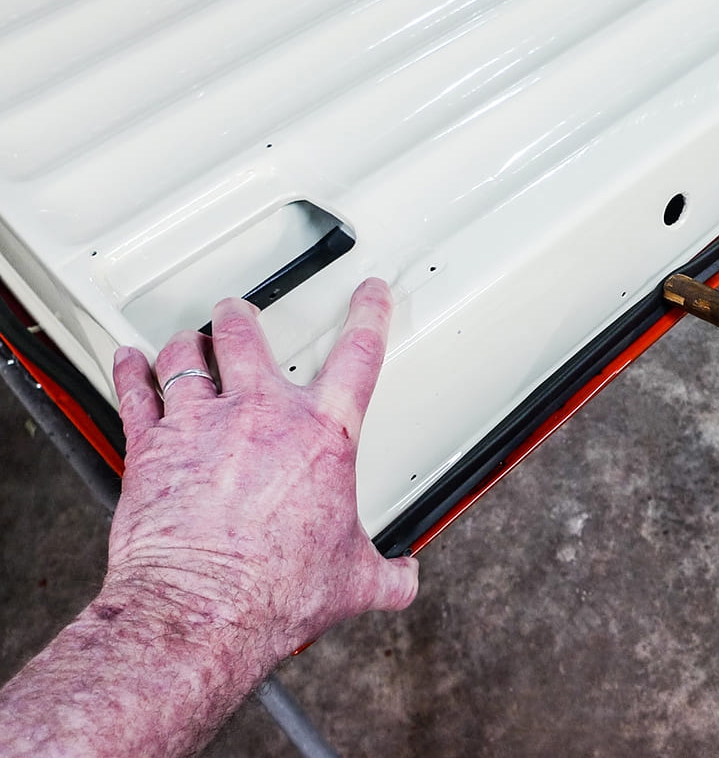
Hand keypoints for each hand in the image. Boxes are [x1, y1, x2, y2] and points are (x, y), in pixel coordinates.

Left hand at [108, 278, 417, 661]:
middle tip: (240, 313)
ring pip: (185, 354)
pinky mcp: (151, 446)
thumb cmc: (276, 591)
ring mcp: (201, 424)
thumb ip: (387, 575)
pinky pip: (135, 391)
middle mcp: (262, 415)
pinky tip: (127, 362)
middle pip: (248, 335)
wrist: (202, 610)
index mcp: (323, 436)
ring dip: (186, 343)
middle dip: (243, 317)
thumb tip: (403, 581)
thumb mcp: (353, 581)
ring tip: (185, 340)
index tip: (370, 295)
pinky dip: (130, 371)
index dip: (370, 313)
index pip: (359, 353)